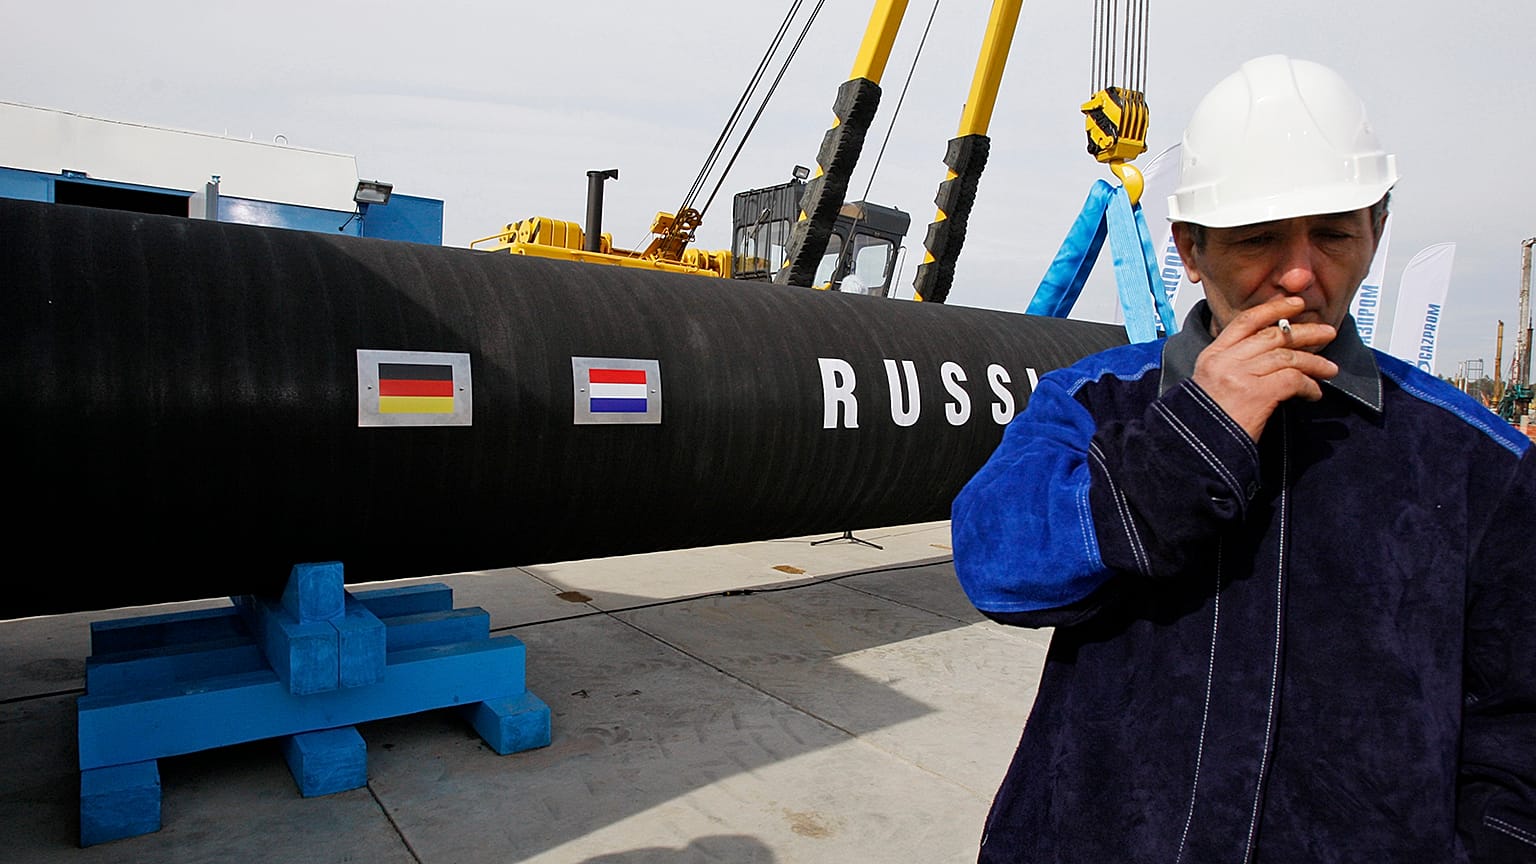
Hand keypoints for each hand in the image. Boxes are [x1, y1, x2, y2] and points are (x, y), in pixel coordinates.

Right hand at [1192, 296, 1339, 440]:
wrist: (1196, 451)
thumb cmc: (1206, 424)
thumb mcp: (1211, 386)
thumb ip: (1234, 366)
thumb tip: (1270, 355)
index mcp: (1212, 355)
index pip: (1246, 321)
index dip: (1274, 309)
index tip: (1295, 305)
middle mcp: (1225, 361)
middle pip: (1273, 335)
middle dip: (1305, 332)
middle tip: (1327, 331)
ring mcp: (1239, 376)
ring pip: (1287, 357)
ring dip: (1314, 362)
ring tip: (1329, 369)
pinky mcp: (1256, 394)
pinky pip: (1293, 380)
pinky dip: (1309, 386)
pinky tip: (1314, 394)